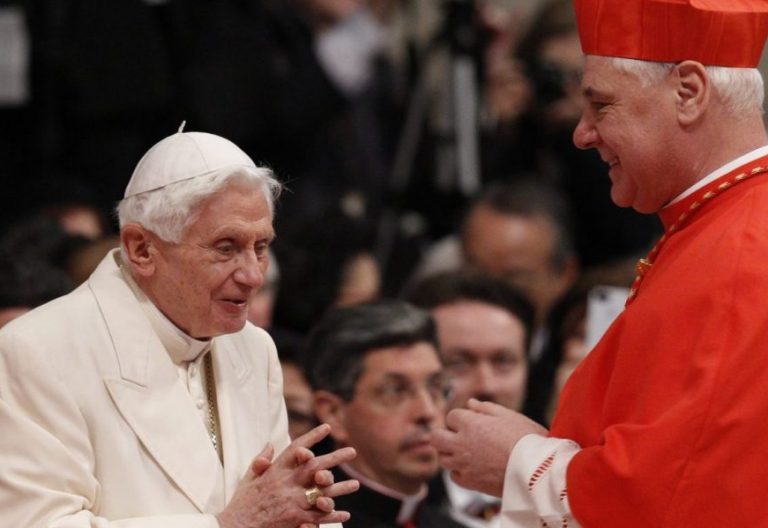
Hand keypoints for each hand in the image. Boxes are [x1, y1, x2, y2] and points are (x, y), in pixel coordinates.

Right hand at [217, 424, 358, 527]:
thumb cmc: (241, 504)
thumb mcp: (248, 478)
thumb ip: (261, 460)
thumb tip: (271, 443)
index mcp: (276, 471)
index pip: (296, 448)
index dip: (312, 437)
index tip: (327, 428)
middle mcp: (286, 484)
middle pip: (315, 466)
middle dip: (335, 458)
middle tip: (352, 451)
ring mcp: (292, 502)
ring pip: (322, 492)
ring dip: (341, 488)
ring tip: (356, 485)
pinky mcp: (295, 520)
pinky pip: (318, 517)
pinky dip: (332, 515)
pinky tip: (345, 514)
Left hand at [430, 399, 546, 495]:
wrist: (538, 471)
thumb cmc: (528, 439)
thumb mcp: (510, 416)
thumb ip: (486, 408)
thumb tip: (470, 404)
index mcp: (471, 424)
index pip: (451, 416)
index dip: (461, 418)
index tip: (472, 422)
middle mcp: (462, 444)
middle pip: (435, 438)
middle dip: (443, 435)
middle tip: (456, 436)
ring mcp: (464, 465)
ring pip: (442, 458)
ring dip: (451, 454)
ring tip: (467, 453)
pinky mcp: (470, 483)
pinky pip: (454, 476)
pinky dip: (459, 472)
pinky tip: (472, 468)